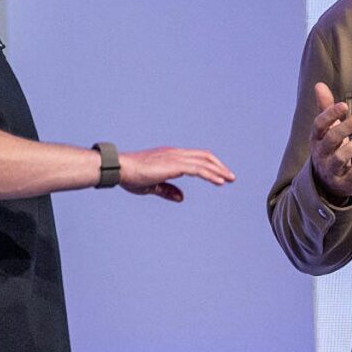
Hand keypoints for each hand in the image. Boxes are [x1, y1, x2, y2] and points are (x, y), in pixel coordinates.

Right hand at [118, 147, 234, 202]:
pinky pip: (199, 169)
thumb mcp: (153, 186)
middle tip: (230, 177)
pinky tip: (220, 182)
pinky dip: (211, 175)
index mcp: (170, 156)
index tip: (219, 174)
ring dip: (219, 170)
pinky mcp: (175, 165)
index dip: (209, 164)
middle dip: (219, 166)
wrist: (120, 169)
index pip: (195, 156)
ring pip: (204, 162)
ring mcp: (176, 157)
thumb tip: (182, 198)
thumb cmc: (132, 176)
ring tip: (230, 179)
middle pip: (204, 156)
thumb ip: (168, 191)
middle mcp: (175, 153)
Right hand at [309, 82, 351, 199]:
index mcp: (315, 139)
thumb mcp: (326, 130)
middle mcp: (320, 154)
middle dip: (347, 126)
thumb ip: (325, 108)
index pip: (319, 125)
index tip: (344, 104)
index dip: (330, 114)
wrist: (327, 183)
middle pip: (331, 139)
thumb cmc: (330, 148)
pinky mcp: (343, 182)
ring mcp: (330, 169)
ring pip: (341, 157)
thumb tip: (319, 84)